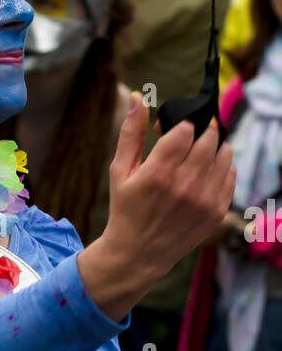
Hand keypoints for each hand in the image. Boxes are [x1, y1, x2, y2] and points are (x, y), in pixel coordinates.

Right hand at [77, 93, 235, 321]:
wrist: (138, 254)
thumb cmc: (126, 209)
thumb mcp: (119, 171)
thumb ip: (131, 133)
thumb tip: (138, 97)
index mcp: (157, 173)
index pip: (186, 128)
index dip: (180, 124)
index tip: (173, 132)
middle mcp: (184, 186)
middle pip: (208, 137)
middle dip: (199, 131)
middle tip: (188, 139)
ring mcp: (203, 200)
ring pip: (223, 153)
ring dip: (213, 147)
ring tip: (197, 156)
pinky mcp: (216, 211)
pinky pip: (230, 174)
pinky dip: (221, 167)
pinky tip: (205, 173)